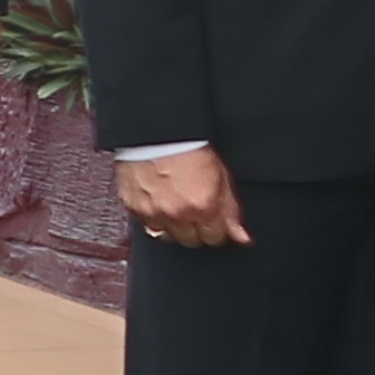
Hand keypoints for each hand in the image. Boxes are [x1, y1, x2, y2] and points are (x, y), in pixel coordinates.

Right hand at [113, 145, 248, 249]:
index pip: (215, 238)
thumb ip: (231, 211)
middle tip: (196, 212)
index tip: (214, 222)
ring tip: (177, 207)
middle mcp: (177, 213)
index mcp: (203, 206)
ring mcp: (153, 212)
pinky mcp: (134, 207)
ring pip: (168, 237)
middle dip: (197, 230)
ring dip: (175, 227)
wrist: (155, 132)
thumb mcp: (221, 177)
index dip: (217, 229)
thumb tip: (241, 237)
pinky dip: (155, 218)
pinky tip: (160, 202)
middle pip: (192, 241)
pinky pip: (147, 225)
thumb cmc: (188, 147)